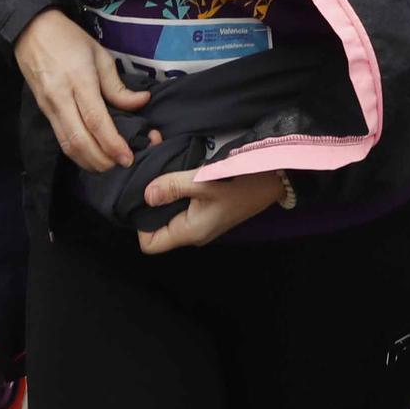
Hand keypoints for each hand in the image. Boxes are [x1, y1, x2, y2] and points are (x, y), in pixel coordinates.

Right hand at [13, 9, 149, 172]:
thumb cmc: (69, 39)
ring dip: (89, 162)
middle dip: (102, 160)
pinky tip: (91, 155)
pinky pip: (60, 139)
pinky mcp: (43, 112)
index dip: (112, 143)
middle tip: (122, 164)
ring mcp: (48, 107)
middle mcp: (61, 97)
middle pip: (80, 140)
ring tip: (109, 164)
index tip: (128, 157)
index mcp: (79, 79)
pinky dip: (77, 153)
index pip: (96, 120)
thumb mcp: (100, 55)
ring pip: (67, 145)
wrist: (31, 31)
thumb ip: (118, 86)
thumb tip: (142, 102)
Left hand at [137, 168, 290, 254]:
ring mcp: (199, 220)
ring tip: (154, 164)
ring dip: (159, 190)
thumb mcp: (203, 181)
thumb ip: (172, 187)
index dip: (138, 224)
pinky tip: (169, 166)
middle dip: (147, 200)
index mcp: (190, 232)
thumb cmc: (240, 182)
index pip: (150, 244)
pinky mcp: (205, 208)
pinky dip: (172, 187)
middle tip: (142, 173)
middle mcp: (192, 231)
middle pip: (155, 225)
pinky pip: (179, 203)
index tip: (137, 197)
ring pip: (166, 212)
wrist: (272, 177)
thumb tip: (145, 195)